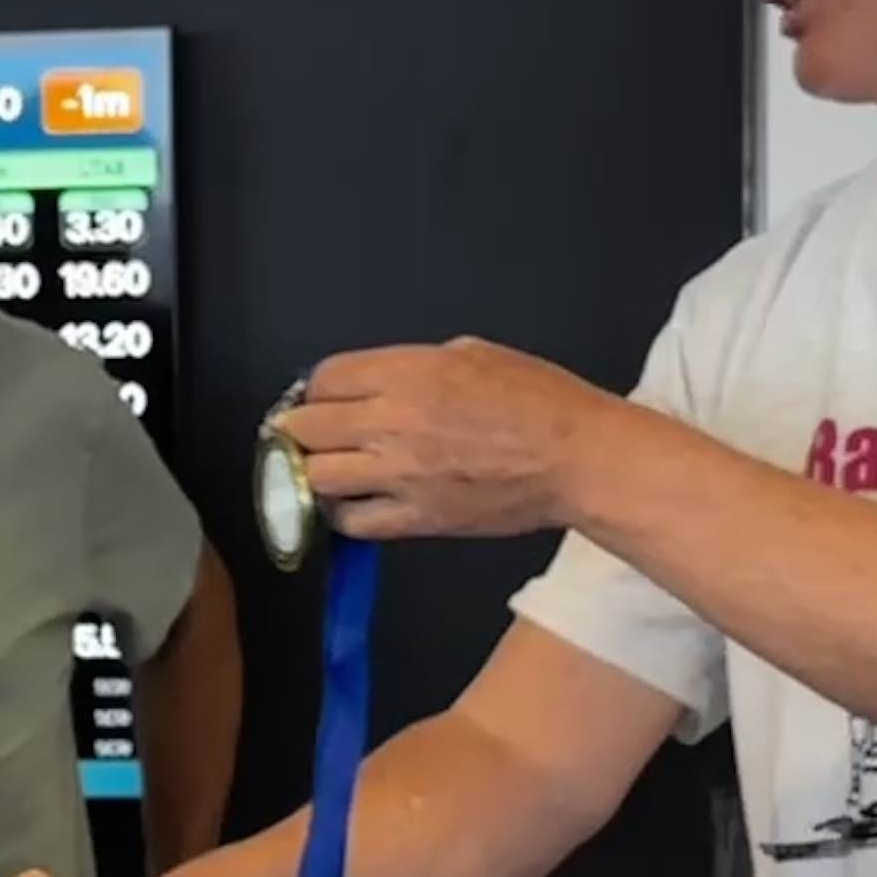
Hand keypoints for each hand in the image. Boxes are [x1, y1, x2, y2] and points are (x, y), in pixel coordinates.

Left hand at [279, 339, 618, 540]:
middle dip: (299, 430)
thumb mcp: (472, 354)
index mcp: (407, 373)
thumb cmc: (538, 400)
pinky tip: (350, 504)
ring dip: (312, 473)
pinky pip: (351, 521)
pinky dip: (341, 513)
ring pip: (315, 478)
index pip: (323, 380)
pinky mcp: (415, 518)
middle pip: (305, 429)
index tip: (319, 399)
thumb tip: (378, 382)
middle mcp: (392, 421)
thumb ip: (414, 366)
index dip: (315, 389)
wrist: (577, 458)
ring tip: (324, 470)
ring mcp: (399, 474)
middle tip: (306, 436)